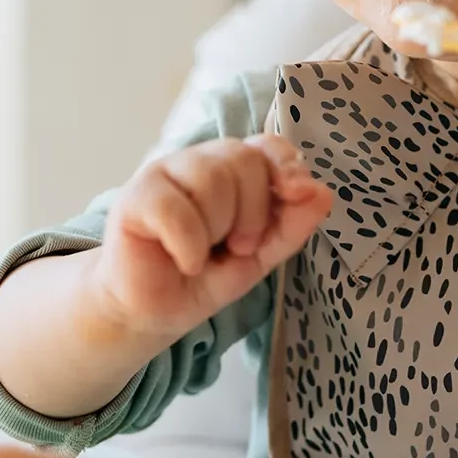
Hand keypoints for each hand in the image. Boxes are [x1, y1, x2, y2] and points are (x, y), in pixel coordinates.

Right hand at [91, 136, 332, 340]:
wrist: (154, 312)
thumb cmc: (204, 276)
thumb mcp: (261, 255)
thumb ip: (292, 224)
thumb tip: (323, 193)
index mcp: (233, 170)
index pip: (267, 145)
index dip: (286, 165)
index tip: (297, 194)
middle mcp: (199, 162)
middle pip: (243, 159)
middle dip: (251, 213)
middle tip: (236, 246)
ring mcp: (164, 174)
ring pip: (211, 179)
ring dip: (217, 230)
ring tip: (203, 255)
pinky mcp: (134, 198)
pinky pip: (175, 209)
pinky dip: (188, 246)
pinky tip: (183, 261)